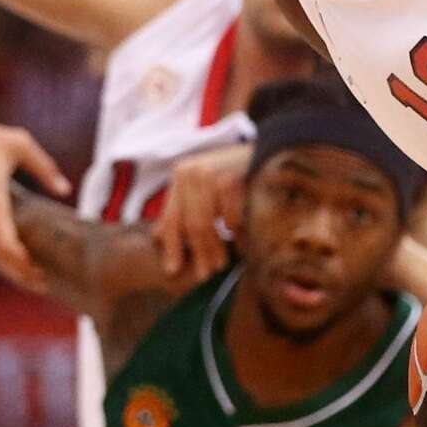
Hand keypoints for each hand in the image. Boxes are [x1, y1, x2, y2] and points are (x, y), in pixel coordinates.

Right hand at [0, 108, 71, 289]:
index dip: (24, 265)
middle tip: (43, 284)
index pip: (7, 246)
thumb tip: (65, 190)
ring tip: (28, 276)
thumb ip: (45, 168)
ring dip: (4, 265)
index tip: (43, 274)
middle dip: (18, 272)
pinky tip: (6, 257)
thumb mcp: (20, 145)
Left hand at [153, 142, 249, 280]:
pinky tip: (241, 247)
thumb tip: (157, 237)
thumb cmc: (234, 172)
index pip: (172, 217)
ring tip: (220, 266)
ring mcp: (211, 175)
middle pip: (191, 224)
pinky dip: (235, 235)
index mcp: (181, 175)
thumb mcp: (203, 187)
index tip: (173, 270)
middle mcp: (191, 173)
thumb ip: (183, 208)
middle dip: (198, 253)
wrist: (269, 150)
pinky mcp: (231, 180)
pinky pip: (230, 218)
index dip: (172, 246)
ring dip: (215, 249)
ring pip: (208, 224)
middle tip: (203, 275)